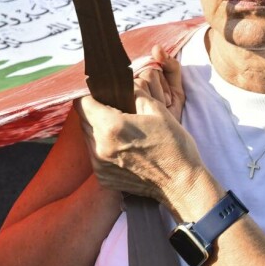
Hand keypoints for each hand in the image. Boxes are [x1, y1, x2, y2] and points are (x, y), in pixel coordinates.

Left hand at [75, 49, 203, 204]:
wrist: (181, 184)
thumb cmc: (173, 146)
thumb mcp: (157, 110)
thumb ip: (134, 92)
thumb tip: (122, 81)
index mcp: (111, 126)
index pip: (83, 103)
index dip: (89, 94)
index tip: (98, 92)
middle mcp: (100, 146)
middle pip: (83, 120)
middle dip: (94, 111)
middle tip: (112, 108)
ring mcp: (99, 165)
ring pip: (87, 137)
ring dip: (97, 129)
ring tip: (119, 128)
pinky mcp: (103, 177)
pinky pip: (95, 155)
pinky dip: (103, 147)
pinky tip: (122, 146)